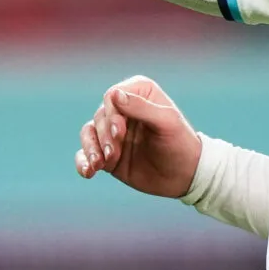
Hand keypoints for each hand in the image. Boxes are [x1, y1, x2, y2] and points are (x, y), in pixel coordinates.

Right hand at [76, 76, 201, 198]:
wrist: (184, 176)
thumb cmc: (180, 143)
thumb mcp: (167, 123)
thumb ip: (142, 107)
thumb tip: (114, 94)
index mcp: (139, 93)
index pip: (112, 96)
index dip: (111, 113)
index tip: (120, 131)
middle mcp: (123, 110)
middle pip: (99, 116)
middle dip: (104, 135)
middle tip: (115, 153)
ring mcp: (113, 132)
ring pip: (88, 133)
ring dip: (90, 148)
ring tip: (97, 165)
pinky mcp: (107, 153)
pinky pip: (86, 153)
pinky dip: (83, 162)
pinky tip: (88, 172)